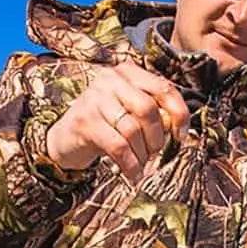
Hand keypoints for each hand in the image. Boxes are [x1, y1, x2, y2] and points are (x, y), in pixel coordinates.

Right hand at [44, 64, 191, 184]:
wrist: (66, 139)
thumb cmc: (106, 126)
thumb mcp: (129, 111)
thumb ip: (153, 112)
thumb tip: (179, 131)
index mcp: (128, 72)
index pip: (164, 87)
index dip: (179, 114)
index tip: (180, 136)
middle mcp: (110, 79)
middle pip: (148, 109)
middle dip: (157, 137)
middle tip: (155, 154)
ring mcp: (94, 98)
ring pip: (132, 130)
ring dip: (142, 154)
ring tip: (142, 166)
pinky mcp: (84, 121)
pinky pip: (118, 146)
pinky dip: (130, 165)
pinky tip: (133, 175)